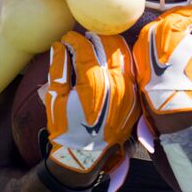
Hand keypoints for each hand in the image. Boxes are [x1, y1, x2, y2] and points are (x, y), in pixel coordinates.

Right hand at [45, 31, 138, 174]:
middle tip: (83, 37)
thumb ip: (58, 69)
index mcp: (94, 81)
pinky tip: (110, 59)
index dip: (73, 40)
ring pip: (123, 54)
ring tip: (97, 44)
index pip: (85, 48)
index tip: (65, 38)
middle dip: (94, 37)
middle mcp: (116, 81)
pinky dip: (120, 59)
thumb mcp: (56, 98)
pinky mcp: (135, 95)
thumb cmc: (67, 127)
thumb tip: (58, 46)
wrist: (87, 155)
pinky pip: (131, 69)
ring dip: (110, 45)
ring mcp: (130, 88)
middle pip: (108, 44)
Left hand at [133, 6, 191, 114]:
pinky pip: (155, 39)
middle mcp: (152, 29)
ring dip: (181, 28)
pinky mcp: (139, 54)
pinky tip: (179, 47)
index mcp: (170, 24)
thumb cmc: (191, 77)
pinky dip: (168, 39)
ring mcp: (143, 41)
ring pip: (165, 27)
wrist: (170, 103)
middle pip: (179, 16)